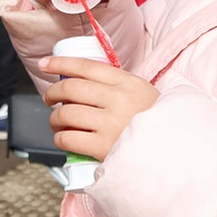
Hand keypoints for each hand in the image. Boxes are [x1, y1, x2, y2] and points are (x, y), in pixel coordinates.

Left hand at [38, 56, 158, 160]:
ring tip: (57, 122)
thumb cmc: (155, 124)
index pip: (86, 66)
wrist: (172, 153)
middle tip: (49, 99)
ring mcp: (110, 124)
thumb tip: (81, 81)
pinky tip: (63, 138)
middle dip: (52, 93)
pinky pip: (68, 138)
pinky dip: (60, 138)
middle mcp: (118, 100)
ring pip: (65, 113)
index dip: (60, 63)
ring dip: (54, 118)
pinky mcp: (103, 147)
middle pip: (70, 89)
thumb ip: (117, 86)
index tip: (45, 64)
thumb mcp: (143, 94)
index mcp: (128, 83)